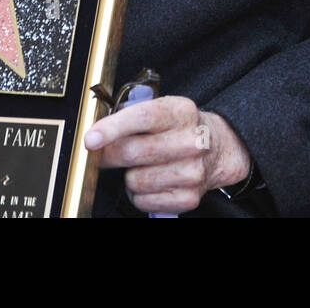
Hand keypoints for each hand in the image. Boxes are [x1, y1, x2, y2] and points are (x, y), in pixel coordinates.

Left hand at [84, 96, 250, 213]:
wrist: (217, 148)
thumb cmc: (179, 128)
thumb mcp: (163, 109)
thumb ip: (131, 115)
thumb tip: (96, 133)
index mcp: (182, 112)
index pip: (143, 118)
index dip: (112, 129)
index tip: (91, 139)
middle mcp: (192, 141)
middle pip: (133, 152)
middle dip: (109, 156)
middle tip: (105, 154)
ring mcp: (193, 171)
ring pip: (134, 180)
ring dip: (129, 176)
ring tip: (143, 166)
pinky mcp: (189, 197)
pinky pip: (143, 201)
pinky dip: (139, 194)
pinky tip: (152, 181)